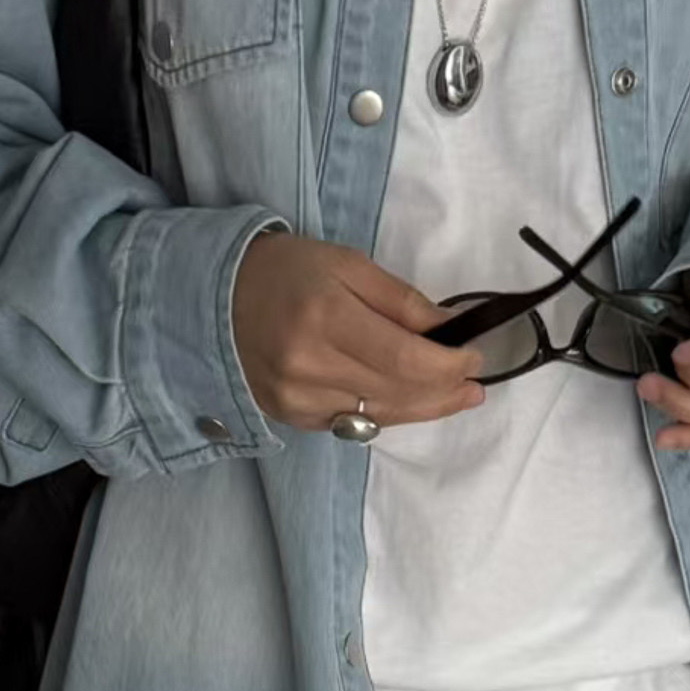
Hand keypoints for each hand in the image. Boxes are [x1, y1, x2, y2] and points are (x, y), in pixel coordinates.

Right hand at [233, 231, 486, 432]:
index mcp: (326, 319)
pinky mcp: (290, 417)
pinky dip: (384, 413)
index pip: (406, 360)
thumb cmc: (288, 271)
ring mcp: (297, 399)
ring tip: (454, 397)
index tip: (474, 358)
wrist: (214, 296)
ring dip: (423, 409)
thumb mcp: (349, 265)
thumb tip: (450, 330)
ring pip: (379, 418)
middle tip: (475, 386)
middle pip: (398, 395)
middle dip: (445, 392)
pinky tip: (405, 400)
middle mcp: (309, 367)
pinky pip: (352, 425)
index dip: (448, 366)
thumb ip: (402, 300)